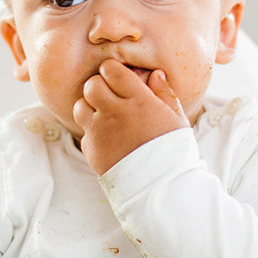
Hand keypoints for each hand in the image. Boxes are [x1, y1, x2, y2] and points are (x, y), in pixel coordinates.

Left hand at [72, 60, 189, 174]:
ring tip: (105, 116)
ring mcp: (100, 131)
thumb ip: (165, 94)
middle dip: (99, 86)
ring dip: (90, 107)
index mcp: (139, 101)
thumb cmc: (173, 153)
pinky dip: (93, 132)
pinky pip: (84, 131)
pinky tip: (108, 139)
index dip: (112, 70)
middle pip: (91, 84)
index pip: (111, 70)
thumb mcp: (177, 121)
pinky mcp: (91, 149)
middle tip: (110, 96)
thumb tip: (156, 74)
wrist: (159, 187)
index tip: (118, 78)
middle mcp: (115, 113)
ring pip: (80, 106)